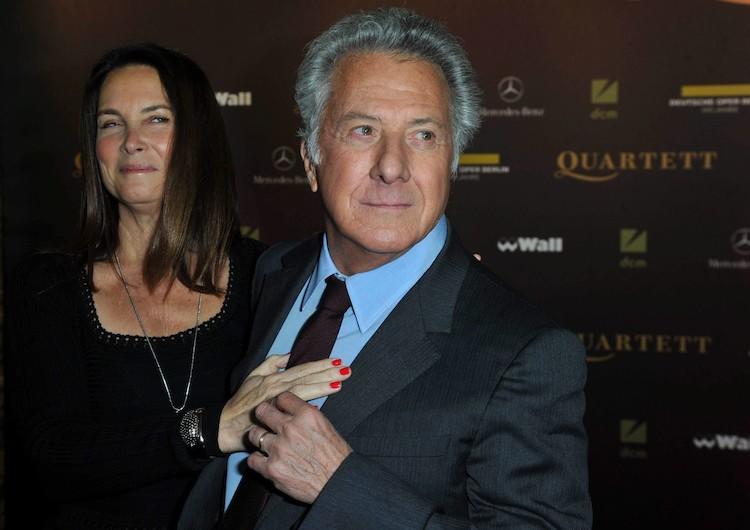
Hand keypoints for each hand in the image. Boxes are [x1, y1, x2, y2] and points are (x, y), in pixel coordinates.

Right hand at [218, 356, 350, 452]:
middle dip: (327, 373)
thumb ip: (272, 364)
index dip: (320, 365)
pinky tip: (320, 405)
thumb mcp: (254, 376)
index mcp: (275, 377)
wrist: (225, 426)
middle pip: (306, 377)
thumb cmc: (241, 402)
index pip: (302, 369)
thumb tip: (290, 355)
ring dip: (321, 386)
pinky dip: (304, 406)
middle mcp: (275, 386)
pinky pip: (288, 410)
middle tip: (346, 370)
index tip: (337, 361)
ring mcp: (272, 401)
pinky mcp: (269, 416)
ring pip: (301, 391)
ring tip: (339, 382)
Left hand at [247, 392, 351, 503]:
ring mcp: (279, 448)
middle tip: (266, 422)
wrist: (338, 482)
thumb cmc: (336, 456)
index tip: (278, 408)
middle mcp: (290, 428)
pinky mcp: (272, 469)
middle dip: (263, 415)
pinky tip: (266, 460)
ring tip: (267, 443)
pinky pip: (252, 459)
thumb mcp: (325, 426)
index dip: (279, 403)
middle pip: (262, 411)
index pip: (282, 397)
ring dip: (259, 438)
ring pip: (254, 434)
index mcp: (306, 415)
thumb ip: (305, 416)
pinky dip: (258, 460)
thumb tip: (291, 413)